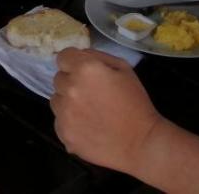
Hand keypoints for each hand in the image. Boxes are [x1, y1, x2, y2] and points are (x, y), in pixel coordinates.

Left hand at [51, 48, 161, 173]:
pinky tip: (88, 127)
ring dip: (68, 102)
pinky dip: (70, 122)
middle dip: (72, 82)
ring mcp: (64, 113)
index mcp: (84, 69)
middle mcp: (69, 89)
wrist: (141, 143)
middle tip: (91, 94)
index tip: (83, 72)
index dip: (73, 62)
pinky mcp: (64, 134)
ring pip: (56, 100)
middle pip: (59, 79)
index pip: (63, 57)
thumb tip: (79, 55)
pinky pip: (59, 121)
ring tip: (89, 112)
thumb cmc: (136, 103)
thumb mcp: (124, 69)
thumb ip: (97, 56)